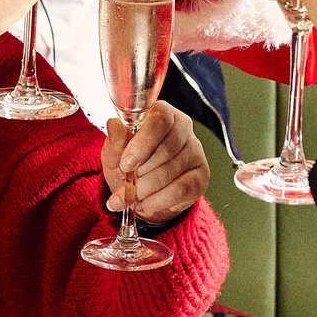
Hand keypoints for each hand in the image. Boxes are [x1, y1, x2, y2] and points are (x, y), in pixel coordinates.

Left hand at [104, 103, 210, 224]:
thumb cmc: (128, 164)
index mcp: (161, 113)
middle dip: (140, 173)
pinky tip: (145, 203)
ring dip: (145, 189)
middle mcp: (183, 128)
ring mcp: (196, 151)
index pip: (160, 120)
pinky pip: (179, 190)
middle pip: (165, 149)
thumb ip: (115, 141)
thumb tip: (114, 125)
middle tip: (126, 182)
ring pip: (170, 172)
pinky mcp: (201, 175)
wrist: (141, 190)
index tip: (126, 165)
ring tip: (132, 195)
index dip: (142, 144)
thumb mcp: (114, 153)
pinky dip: (157, 201)